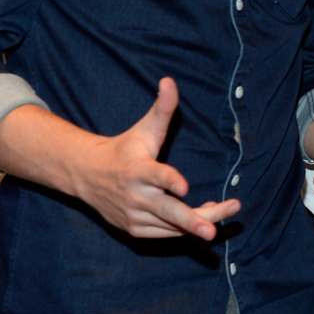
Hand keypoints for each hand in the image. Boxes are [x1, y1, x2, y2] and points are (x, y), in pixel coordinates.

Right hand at [69, 78, 239, 239]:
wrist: (87, 176)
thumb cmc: (125, 149)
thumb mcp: (143, 129)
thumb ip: (162, 109)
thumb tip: (169, 81)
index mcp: (138, 170)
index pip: (156, 176)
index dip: (170, 181)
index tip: (184, 187)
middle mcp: (136, 196)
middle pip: (169, 212)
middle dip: (193, 222)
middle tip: (212, 231)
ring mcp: (134, 216)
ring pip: (172, 226)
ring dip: (200, 222)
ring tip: (227, 209)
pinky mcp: (135, 230)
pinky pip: (166, 233)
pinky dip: (186, 228)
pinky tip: (205, 215)